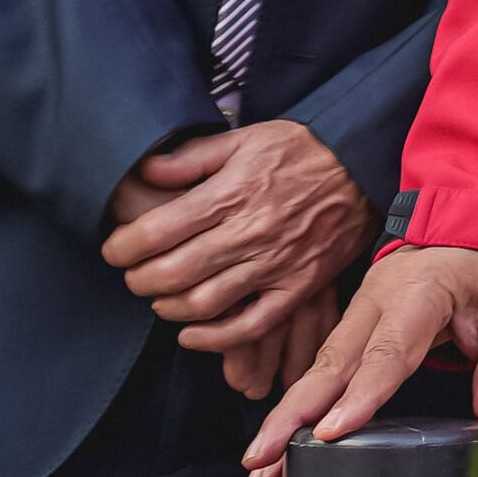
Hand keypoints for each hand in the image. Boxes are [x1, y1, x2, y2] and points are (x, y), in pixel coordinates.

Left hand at [100, 121, 374, 354]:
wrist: (363, 165)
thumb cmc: (302, 150)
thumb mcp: (246, 138)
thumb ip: (193, 158)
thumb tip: (146, 171)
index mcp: (231, 194)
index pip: (157, 232)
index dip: (123, 247)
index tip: (115, 249)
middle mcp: (250, 233)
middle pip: (172, 273)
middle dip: (139, 280)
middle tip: (132, 275)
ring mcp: (275, 264)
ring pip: (205, 304)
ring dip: (169, 308)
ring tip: (160, 298)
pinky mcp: (298, 286)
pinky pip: (251, 325)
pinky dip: (214, 338)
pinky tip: (191, 334)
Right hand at [243, 246, 477, 476]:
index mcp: (424, 289)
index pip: (390, 349)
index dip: (361, 394)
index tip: (330, 434)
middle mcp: (380, 298)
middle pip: (333, 363)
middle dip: (293, 416)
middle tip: (261, 464)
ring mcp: (361, 308)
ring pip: (318, 369)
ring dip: (284, 419)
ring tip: (258, 470)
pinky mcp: (356, 323)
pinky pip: (324, 368)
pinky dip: (299, 406)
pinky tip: (281, 444)